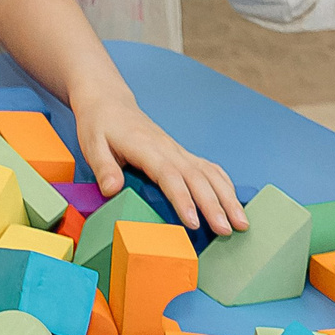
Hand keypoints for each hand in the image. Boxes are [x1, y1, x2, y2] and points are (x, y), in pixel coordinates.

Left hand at [71, 85, 244, 235]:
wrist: (109, 104)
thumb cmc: (100, 126)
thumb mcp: (92, 144)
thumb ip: (103, 167)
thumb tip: (111, 190)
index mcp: (147, 148)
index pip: (169, 175)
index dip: (183, 199)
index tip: (194, 223)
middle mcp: (168, 149)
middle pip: (198, 178)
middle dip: (215, 205)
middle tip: (227, 231)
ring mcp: (178, 151)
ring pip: (210, 174)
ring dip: (228, 198)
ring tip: (242, 223)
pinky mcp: (182, 154)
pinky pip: (209, 168)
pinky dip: (225, 185)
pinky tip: (233, 203)